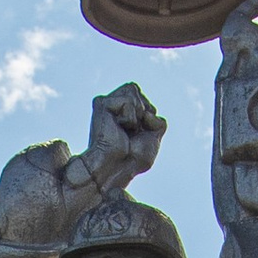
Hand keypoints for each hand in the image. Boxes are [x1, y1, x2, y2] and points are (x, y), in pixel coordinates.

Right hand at [77, 82, 165, 199]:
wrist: (117, 169)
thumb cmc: (133, 159)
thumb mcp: (154, 136)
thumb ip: (156, 119)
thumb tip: (145, 111)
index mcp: (122, 113)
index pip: (143, 98)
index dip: (147, 114)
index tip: (137, 135)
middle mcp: (112, 106)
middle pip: (136, 89)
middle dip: (142, 110)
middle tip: (132, 132)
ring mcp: (106, 104)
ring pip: (132, 90)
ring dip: (137, 113)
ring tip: (126, 129)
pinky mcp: (101, 104)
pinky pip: (128, 101)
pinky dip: (130, 117)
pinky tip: (120, 129)